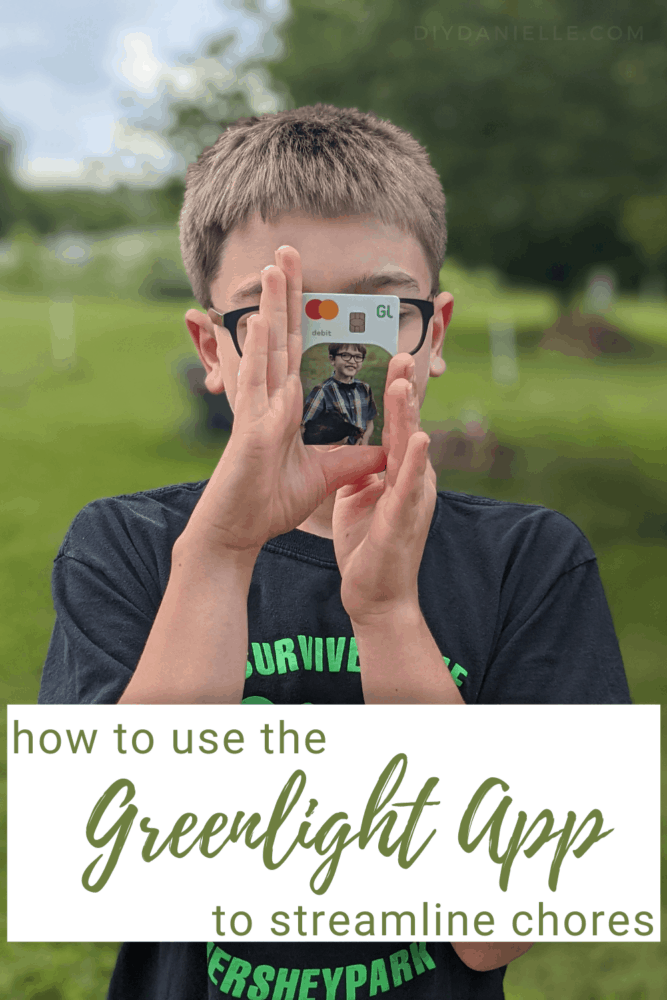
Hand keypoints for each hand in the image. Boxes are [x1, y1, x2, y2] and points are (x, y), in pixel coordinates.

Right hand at [185, 247, 384, 554]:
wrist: (237, 531)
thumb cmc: (268, 504)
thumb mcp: (324, 476)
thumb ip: (351, 459)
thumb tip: (384, 450)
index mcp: (283, 406)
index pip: (296, 351)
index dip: (300, 315)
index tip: (304, 281)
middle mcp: (268, 400)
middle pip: (281, 337)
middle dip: (286, 294)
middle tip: (288, 250)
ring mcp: (257, 410)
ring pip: (268, 348)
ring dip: (271, 305)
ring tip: (276, 265)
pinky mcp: (251, 429)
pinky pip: (258, 384)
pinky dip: (260, 351)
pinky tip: (265, 320)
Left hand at [332, 354, 436, 623]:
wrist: (377, 597)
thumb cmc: (369, 550)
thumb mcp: (359, 501)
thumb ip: (361, 473)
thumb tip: (354, 450)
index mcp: (400, 474)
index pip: (398, 426)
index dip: (396, 393)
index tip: (391, 359)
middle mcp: (413, 480)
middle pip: (409, 427)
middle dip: (405, 390)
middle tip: (402, 354)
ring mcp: (413, 499)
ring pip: (411, 449)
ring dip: (409, 416)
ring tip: (405, 383)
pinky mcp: (405, 519)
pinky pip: (411, 486)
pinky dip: (417, 461)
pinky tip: (420, 439)